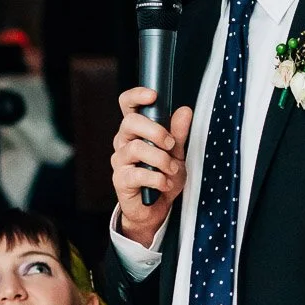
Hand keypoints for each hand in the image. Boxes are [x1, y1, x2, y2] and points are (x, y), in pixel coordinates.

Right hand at [111, 87, 192, 245]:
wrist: (157, 209)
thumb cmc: (164, 176)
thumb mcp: (177, 153)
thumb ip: (178, 133)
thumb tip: (184, 111)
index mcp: (136, 130)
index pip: (127, 105)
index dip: (136, 96)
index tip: (153, 96)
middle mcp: (124, 142)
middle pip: (130, 122)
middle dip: (156, 131)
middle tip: (172, 145)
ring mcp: (120, 161)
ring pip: (136, 148)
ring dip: (161, 159)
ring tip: (172, 169)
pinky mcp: (120, 180)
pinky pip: (138, 174)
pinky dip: (157, 178)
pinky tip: (164, 183)